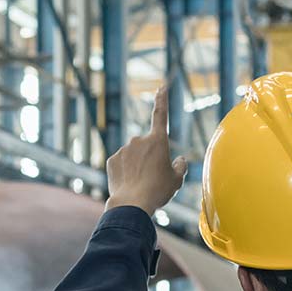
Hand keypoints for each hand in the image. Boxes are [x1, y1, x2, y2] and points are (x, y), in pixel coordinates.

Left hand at [103, 86, 189, 214]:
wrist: (132, 203)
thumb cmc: (158, 191)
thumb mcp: (176, 180)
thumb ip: (180, 167)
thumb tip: (180, 160)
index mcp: (158, 140)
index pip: (160, 114)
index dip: (162, 99)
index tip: (161, 87)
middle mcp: (138, 140)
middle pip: (147, 146)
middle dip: (149, 158)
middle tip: (152, 179)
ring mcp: (123, 149)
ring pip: (133, 156)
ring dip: (137, 166)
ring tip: (140, 185)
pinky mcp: (111, 160)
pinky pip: (121, 164)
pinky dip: (125, 172)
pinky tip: (128, 185)